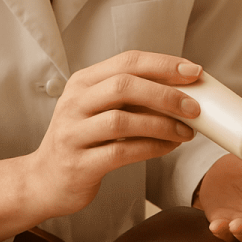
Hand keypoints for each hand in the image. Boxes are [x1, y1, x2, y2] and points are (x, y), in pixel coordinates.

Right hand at [28, 51, 202, 219]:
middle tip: (195, 107)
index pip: (127, 61)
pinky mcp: (78, 164)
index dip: (163, 64)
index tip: (194, 71)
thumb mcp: (101, 108)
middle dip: (165, 94)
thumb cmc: (85, 139)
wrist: (46, 180)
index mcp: (83, 81)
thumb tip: (184, 89)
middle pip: (124, 86)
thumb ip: (133, 96)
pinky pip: (121, 152)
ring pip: (123, 120)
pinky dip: (151, 148)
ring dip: (162, 124)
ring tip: (187, 132)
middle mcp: (74, 102)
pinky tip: (169, 147)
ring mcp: (72, 133)